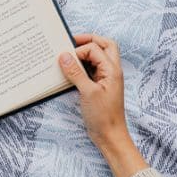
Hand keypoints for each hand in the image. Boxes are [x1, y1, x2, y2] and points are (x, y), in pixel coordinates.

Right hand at [58, 34, 146, 176]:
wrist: (110, 136)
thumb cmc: (103, 116)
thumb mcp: (87, 92)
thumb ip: (75, 72)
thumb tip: (63, 56)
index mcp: (112, 70)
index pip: (95, 49)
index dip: (79, 50)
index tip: (64, 58)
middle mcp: (111, 71)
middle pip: (104, 46)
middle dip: (88, 40)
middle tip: (71, 42)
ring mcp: (106, 78)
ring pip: (98, 57)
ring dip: (85, 53)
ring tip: (69, 55)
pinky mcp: (99, 86)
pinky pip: (91, 69)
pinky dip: (81, 66)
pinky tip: (70, 71)